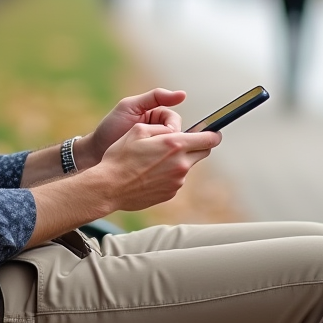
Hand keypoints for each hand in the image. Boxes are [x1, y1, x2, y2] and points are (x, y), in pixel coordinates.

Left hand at [78, 88, 186, 168]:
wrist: (95, 153)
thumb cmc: (110, 127)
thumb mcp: (130, 107)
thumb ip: (154, 97)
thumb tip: (183, 94)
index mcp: (156, 116)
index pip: (174, 120)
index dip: (171, 128)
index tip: (164, 135)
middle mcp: (158, 131)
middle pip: (177, 135)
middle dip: (169, 142)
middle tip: (155, 147)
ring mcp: (156, 148)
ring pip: (174, 150)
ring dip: (167, 154)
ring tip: (152, 158)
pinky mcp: (155, 163)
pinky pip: (168, 163)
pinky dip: (164, 164)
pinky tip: (155, 166)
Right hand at [96, 122, 220, 211]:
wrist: (108, 187)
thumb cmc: (120, 157)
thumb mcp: (138, 130)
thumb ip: (162, 128)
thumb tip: (176, 130)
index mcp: (174, 145)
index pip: (208, 139)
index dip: (213, 134)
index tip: (213, 132)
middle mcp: (180, 164)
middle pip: (203, 153)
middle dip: (198, 145)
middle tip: (183, 142)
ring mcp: (177, 182)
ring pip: (187, 166)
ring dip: (178, 160)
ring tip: (154, 160)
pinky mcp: (170, 193)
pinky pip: (175, 179)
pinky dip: (168, 174)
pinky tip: (150, 173)